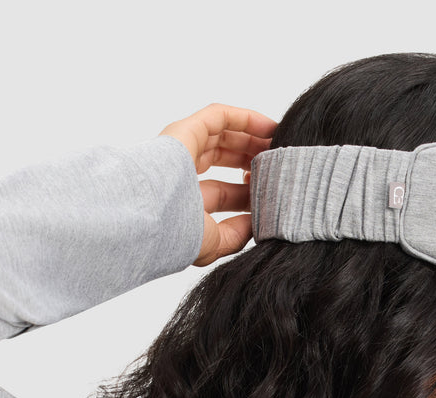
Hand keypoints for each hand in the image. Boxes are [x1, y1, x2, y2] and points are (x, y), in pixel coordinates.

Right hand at [159, 104, 277, 266]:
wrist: (153, 217)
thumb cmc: (177, 235)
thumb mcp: (216, 242)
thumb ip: (238, 233)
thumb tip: (259, 223)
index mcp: (189, 203)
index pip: (226, 193)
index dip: (251, 191)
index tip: (276, 192)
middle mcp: (184, 174)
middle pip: (226, 161)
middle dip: (254, 161)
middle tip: (281, 165)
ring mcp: (182, 150)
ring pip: (224, 137)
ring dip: (253, 138)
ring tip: (280, 143)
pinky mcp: (185, 130)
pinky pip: (219, 117)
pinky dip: (245, 118)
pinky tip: (269, 126)